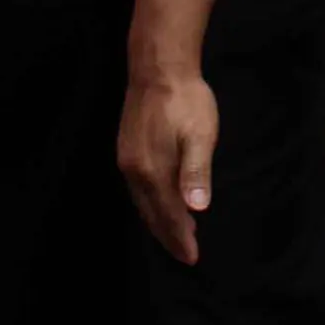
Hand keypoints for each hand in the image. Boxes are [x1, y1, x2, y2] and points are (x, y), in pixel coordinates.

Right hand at [117, 67, 218, 265]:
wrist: (158, 67)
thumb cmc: (186, 100)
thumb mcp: (200, 135)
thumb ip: (196, 172)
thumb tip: (197, 208)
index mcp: (153, 171)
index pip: (169, 215)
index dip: (180, 238)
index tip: (192, 257)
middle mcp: (134, 171)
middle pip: (152, 214)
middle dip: (169, 236)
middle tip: (185, 254)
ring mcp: (126, 160)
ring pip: (142, 203)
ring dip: (158, 221)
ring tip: (175, 234)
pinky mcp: (125, 149)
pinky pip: (137, 189)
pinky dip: (149, 204)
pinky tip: (158, 202)